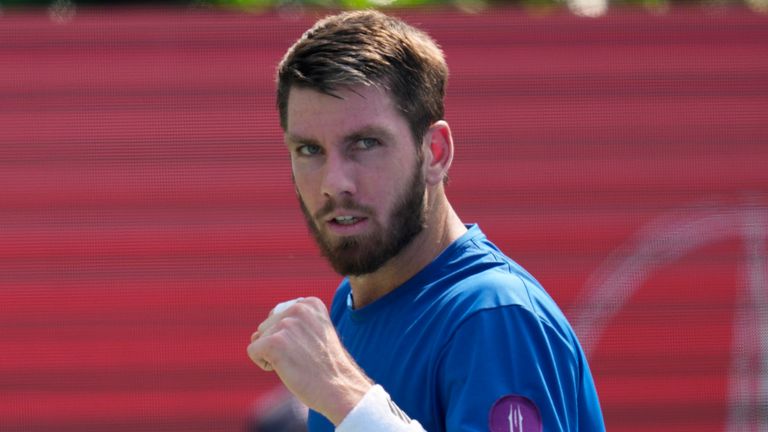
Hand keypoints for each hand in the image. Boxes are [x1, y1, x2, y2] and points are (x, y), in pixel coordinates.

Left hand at [247, 297, 371, 424]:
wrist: (338, 387)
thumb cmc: (326, 366)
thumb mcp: (315, 334)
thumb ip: (289, 325)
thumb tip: (254, 334)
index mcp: (310, 303)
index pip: (279, 316)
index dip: (290, 337)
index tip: (310, 346)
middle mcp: (298, 308)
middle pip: (267, 326)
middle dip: (279, 345)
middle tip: (304, 356)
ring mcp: (286, 324)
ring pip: (259, 338)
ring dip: (273, 354)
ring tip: (297, 362)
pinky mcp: (274, 342)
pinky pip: (252, 351)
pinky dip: (264, 364)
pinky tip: (286, 368)